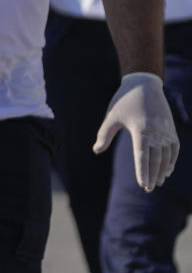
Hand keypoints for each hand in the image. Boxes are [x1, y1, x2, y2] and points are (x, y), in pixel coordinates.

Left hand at [93, 72, 179, 190]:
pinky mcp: (171, 128)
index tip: (143, 185)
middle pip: (156, 159)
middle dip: (152, 175)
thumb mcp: (111, 117)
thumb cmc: (124, 101)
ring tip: (158, 182)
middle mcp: (156, 132)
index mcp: (140, 130)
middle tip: (148, 189)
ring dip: (163, 170)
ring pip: (167, 156)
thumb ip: (104, 135)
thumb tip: (96, 151)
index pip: (142, 157)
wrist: (144, 83)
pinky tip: (167, 169)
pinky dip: (172, 160)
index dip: (143, 172)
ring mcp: (165, 130)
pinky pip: (174, 148)